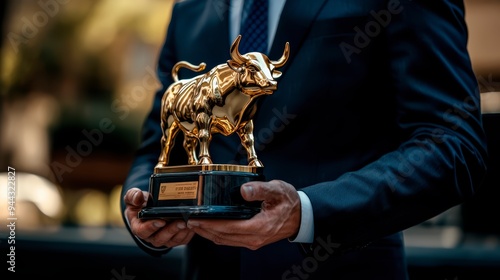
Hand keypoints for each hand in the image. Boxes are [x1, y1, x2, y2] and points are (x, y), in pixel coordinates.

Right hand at [123, 188, 194, 247]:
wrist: (150, 208)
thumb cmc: (140, 204)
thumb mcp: (133, 198)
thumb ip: (133, 196)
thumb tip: (138, 197)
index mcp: (139, 227)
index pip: (143, 231)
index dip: (152, 227)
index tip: (161, 220)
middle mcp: (151, 236)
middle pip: (160, 238)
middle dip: (171, 230)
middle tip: (180, 221)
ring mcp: (163, 239)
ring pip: (173, 240)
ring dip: (181, 232)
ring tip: (189, 222)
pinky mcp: (174, 239)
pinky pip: (182, 240)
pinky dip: (188, 233)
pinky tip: (193, 224)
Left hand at [187, 180, 301, 249]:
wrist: (301, 216)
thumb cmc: (289, 202)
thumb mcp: (277, 190)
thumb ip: (260, 189)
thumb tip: (243, 190)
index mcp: (259, 226)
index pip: (228, 228)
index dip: (209, 224)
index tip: (196, 218)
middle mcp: (254, 238)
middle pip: (222, 237)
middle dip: (203, 230)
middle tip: (188, 221)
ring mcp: (253, 241)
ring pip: (224, 240)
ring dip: (208, 233)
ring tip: (195, 225)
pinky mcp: (252, 240)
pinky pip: (230, 240)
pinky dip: (218, 234)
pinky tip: (211, 227)